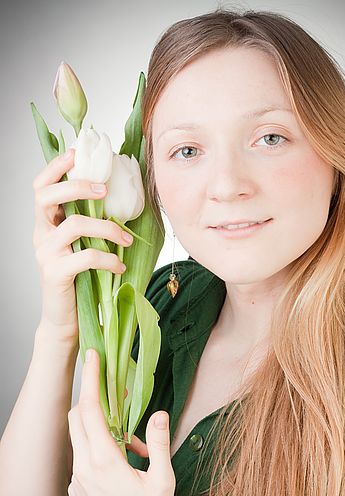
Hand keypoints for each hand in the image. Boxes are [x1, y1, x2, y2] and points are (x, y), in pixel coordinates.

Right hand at [32, 148, 133, 342]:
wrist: (66, 318)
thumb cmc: (80, 278)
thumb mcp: (84, 245)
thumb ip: (91, 223)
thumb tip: (119, 198)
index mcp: (47, 223)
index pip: (41, 186)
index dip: (56, 166)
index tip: (78, 152)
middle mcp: (41, 234)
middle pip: (46, 196)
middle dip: (76, 186)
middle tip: (103, 189)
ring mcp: (45, 254)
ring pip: (73, 226)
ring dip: (107, 228)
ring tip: (127, 240)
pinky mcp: (55, 273)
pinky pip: (85, 257)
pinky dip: (108, 259)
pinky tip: (119, 267)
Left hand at [67, 348, 175, 495]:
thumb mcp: (163, 478)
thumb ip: (159, 442)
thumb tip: (160, 414)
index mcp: (104, 461)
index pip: (90, 410)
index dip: (90, 381)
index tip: (92, 359)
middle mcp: (84, 468)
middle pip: (78, 418)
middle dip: (95, 401)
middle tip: (118, 399)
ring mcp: (77, 482)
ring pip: (80, 439)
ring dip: (102, 431)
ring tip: (135, 447)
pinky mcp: (77, 492)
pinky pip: (82, 458)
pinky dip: (98, 450)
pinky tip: (124, 464)